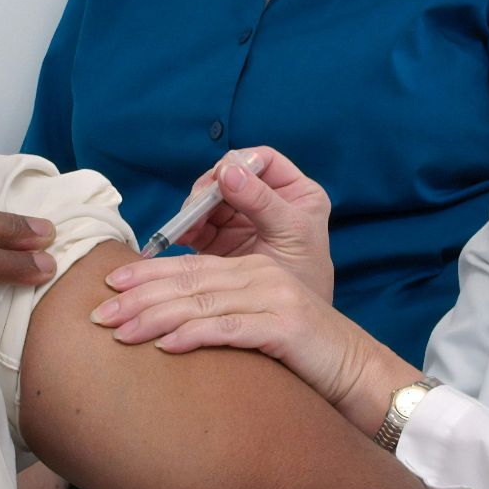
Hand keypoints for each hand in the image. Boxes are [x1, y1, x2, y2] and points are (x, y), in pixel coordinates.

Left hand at [92, 253, 379, 413]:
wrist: (359, 373)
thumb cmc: (302, 356)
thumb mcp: (258, 326)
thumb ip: (222, 316)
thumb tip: (168, 327)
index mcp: (252, 269)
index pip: (189, 267)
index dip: (146, 274)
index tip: (108, 285)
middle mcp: (260, 276)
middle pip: (188, 281)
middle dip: (139, 296)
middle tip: (99, 313)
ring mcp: (274, 298)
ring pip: (202, 303)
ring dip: (155, 317)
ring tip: (120, 331)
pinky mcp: (285, 326)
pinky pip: (230, 329)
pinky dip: (194, 335)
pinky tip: (166, 346)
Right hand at [172, 148, 333, 300]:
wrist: (297, 328)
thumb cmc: (306, 277)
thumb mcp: (290, 234)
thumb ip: (263, 202)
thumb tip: (228, 170)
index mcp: (295, 193)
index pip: (263, 160)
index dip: (241, 163)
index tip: (222, 179)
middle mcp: (267, 201)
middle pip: (229, 177)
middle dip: (209, 189)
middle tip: (196, 205)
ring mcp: (243, 220)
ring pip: (210, 201)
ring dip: (194, 210)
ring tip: (187, 226)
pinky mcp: (222, 241)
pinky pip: (198, 226)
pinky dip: (187, 228)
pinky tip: (182, 236)